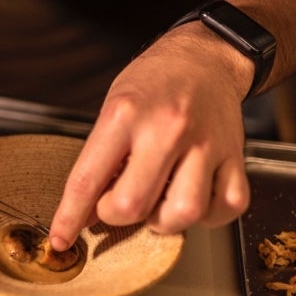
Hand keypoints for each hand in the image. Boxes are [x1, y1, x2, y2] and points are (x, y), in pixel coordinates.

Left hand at [49, 24, 252, 250]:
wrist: (205, 57)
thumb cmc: (152, 83)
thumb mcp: (112, 109)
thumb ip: (98, 160)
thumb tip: (83, 214)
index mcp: (125, 115)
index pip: (87, 180)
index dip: (69, 218)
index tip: (60, 239)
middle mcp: (166, 130)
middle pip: (132, 205)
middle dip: (116, 216)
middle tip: (117, 202)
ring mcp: (205, 144)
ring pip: (183, 213)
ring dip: (162, 221)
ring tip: (156, 200)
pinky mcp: (235, 155)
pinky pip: (226, 207)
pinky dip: (207, 216)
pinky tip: (191, 198)